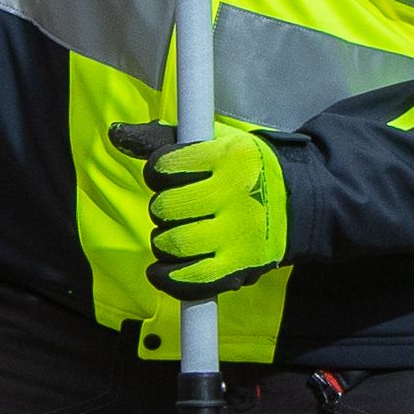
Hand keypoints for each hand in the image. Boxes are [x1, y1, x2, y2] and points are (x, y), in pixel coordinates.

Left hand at [111, 117, 288, 294]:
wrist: (297, 204)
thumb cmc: (242, 170)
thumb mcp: (213, 143)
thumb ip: (162, 139)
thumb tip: (115, 133)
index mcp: (228, 157)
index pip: (163, 166)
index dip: (156, 172)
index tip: (167, 176)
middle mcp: (235, 195)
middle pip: (164, 207)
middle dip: (161, 208)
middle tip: (177, 208)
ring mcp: (238, 234)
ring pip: (172, 243)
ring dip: (163, 241)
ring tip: (177, 233)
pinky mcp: (239, 268)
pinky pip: (190, 279)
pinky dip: (166, 277)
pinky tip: (161, 269)